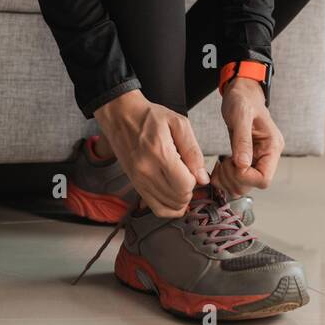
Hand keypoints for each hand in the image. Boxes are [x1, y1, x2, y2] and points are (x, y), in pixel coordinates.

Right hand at [93, 89, 208, 217]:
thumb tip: (203, 178)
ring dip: (181, 199)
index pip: (184, 184)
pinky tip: (175, 197)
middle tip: (188, 175)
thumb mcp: (179, 124)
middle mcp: (146, 171)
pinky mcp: (135, 185)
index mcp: (160, 153)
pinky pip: (156, 208)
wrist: (121, 117)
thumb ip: (193, 151)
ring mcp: (138, 180)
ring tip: (181, 183)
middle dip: (190, 190)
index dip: (195, 180)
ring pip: (168, 206)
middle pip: (178, 198)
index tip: (193, 169)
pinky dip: (169, 207)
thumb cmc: (150, 117)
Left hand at [212, 77, 283, 196]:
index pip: (264, 179)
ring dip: (228, 180)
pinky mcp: (248, 159)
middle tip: (223, 163)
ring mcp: (258, 158)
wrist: (241, 93)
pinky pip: (238, 178)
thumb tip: (243, 165)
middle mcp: (268, 155)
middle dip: (234, 178)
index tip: (232, 163)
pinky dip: (226, 177)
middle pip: (253, 185)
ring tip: (220, 164)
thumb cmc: (243, 100)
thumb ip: (242, 140)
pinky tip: (220, 166)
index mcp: (272, 146)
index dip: (245, 176)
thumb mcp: (240, 116)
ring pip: (244, 185)